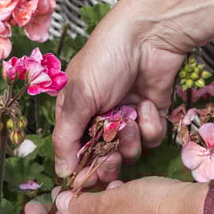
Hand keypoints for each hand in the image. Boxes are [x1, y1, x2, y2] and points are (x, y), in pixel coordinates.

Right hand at [52, 0, 202, 180]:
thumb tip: (61, 173)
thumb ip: (66, 139)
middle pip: (102, 159)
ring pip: (129, 152)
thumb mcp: (78, 99)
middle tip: (112, 156)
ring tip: (131, 117)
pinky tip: (147, 104)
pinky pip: (151, 139)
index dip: (82, 168)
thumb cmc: (105, 59)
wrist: (150, 36)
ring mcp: (127, 118)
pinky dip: (150, 124)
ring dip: (130, 140)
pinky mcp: (152, 115)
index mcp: (74, 114)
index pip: (74, 153)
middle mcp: (99, 119)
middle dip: (108, 161)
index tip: (88, 177)